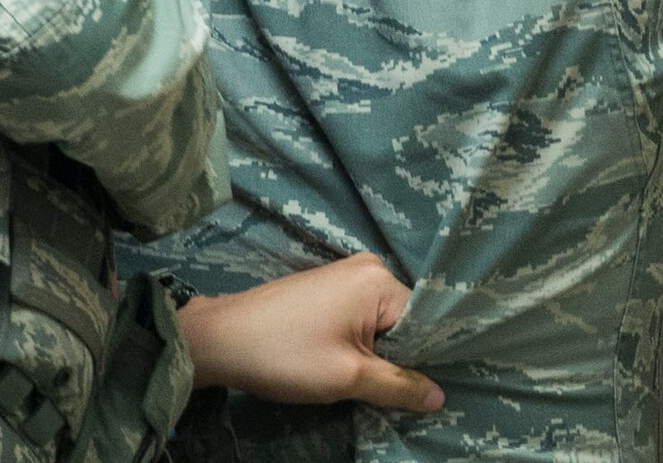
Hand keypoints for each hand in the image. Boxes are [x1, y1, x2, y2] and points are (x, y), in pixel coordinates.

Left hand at [176, 253, 443, 411]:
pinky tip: (349, 368)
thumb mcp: (349, 377)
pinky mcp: (325, 289)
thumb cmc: (287, 355)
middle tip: (394, 394)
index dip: (425, 359)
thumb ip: (398, 386)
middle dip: (400, 358)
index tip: (423, 391)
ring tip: (367, 382)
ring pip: (380, 324)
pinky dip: (360, 344)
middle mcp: (367, 267)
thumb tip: (439, 396)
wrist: (222, 340)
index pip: (424, 322)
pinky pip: (360, 319)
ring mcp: (343, 276)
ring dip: (378, 355)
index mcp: (378, 278)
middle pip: (403, 321)